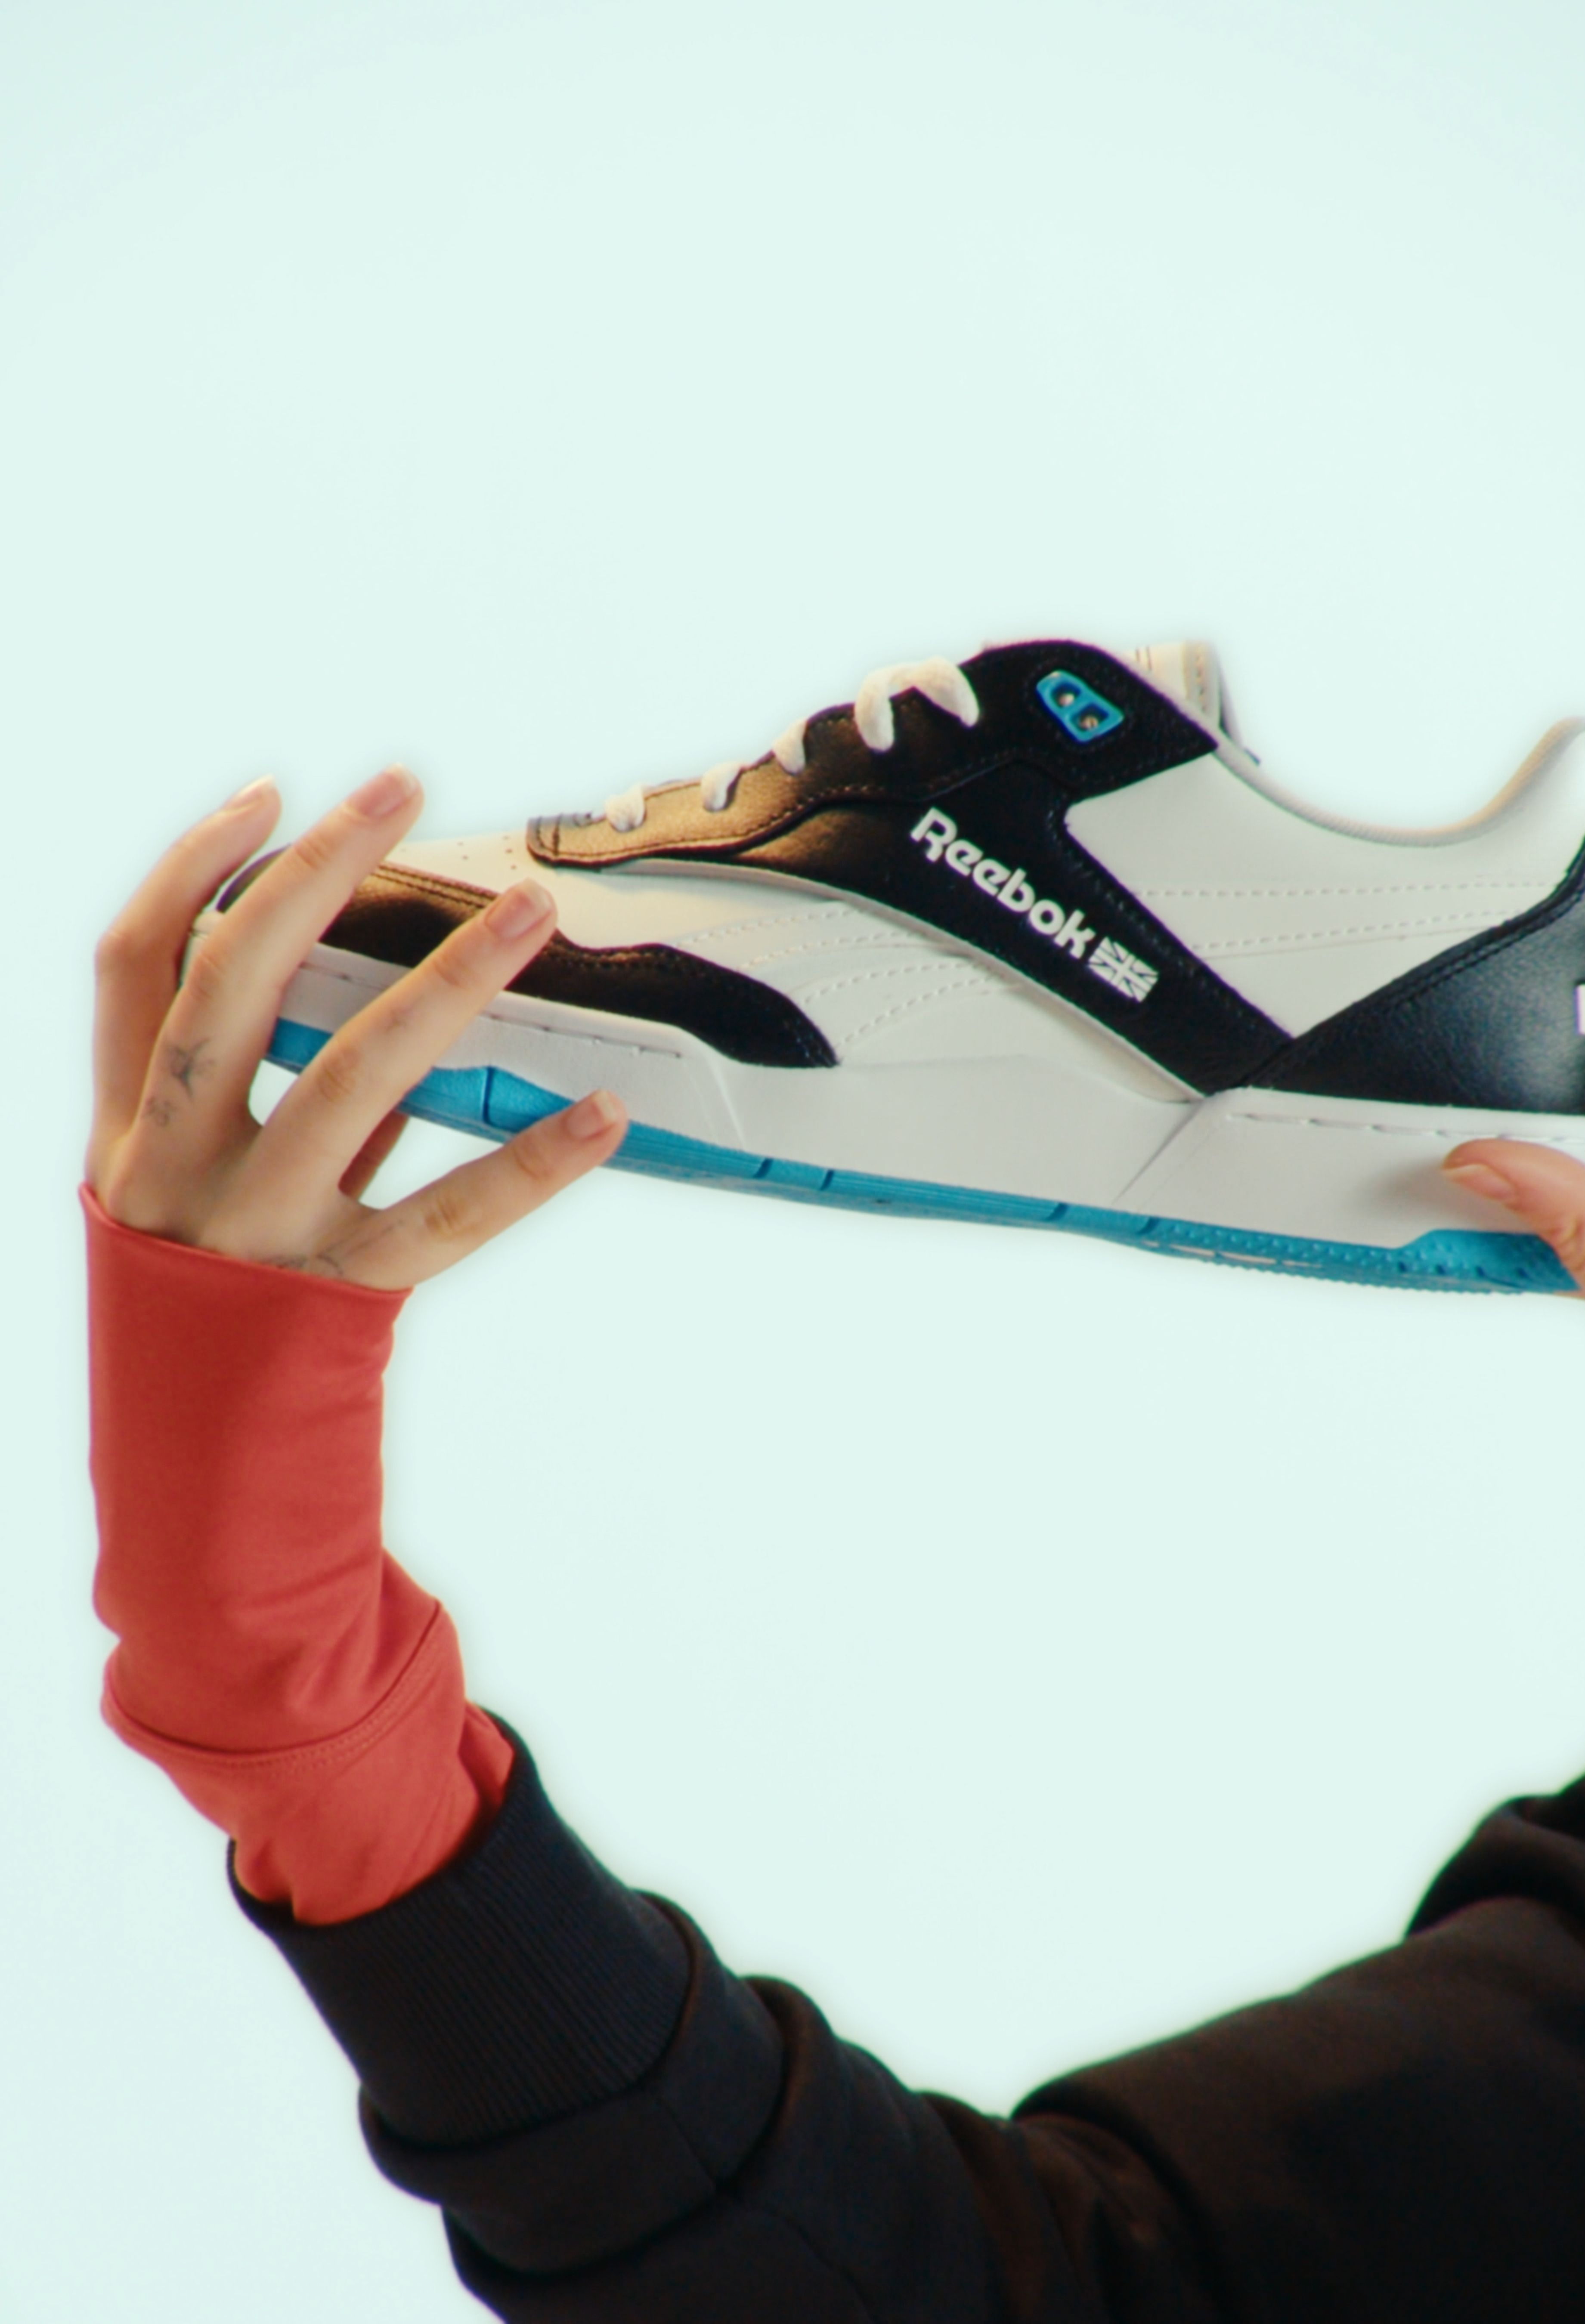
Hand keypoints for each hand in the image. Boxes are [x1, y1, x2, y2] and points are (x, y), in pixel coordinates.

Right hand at [88, 768, 627, 1287]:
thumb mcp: (208, 1185)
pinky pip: (446, 1217)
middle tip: (404, 786)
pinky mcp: (335, 1297)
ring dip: (448, 984)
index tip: (272, 793)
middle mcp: (169, 1167)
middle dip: (314, 873)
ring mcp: (251, 1231)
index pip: (131, 965)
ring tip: (532, 914)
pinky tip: (601, 1116)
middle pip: (230, 985)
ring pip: (349, 1078)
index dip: (189, 867)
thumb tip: (391, 985)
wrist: (195, 1475)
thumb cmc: (218, 1298)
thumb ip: (278, 1090)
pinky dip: (530, 1163)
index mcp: (124, 1129)